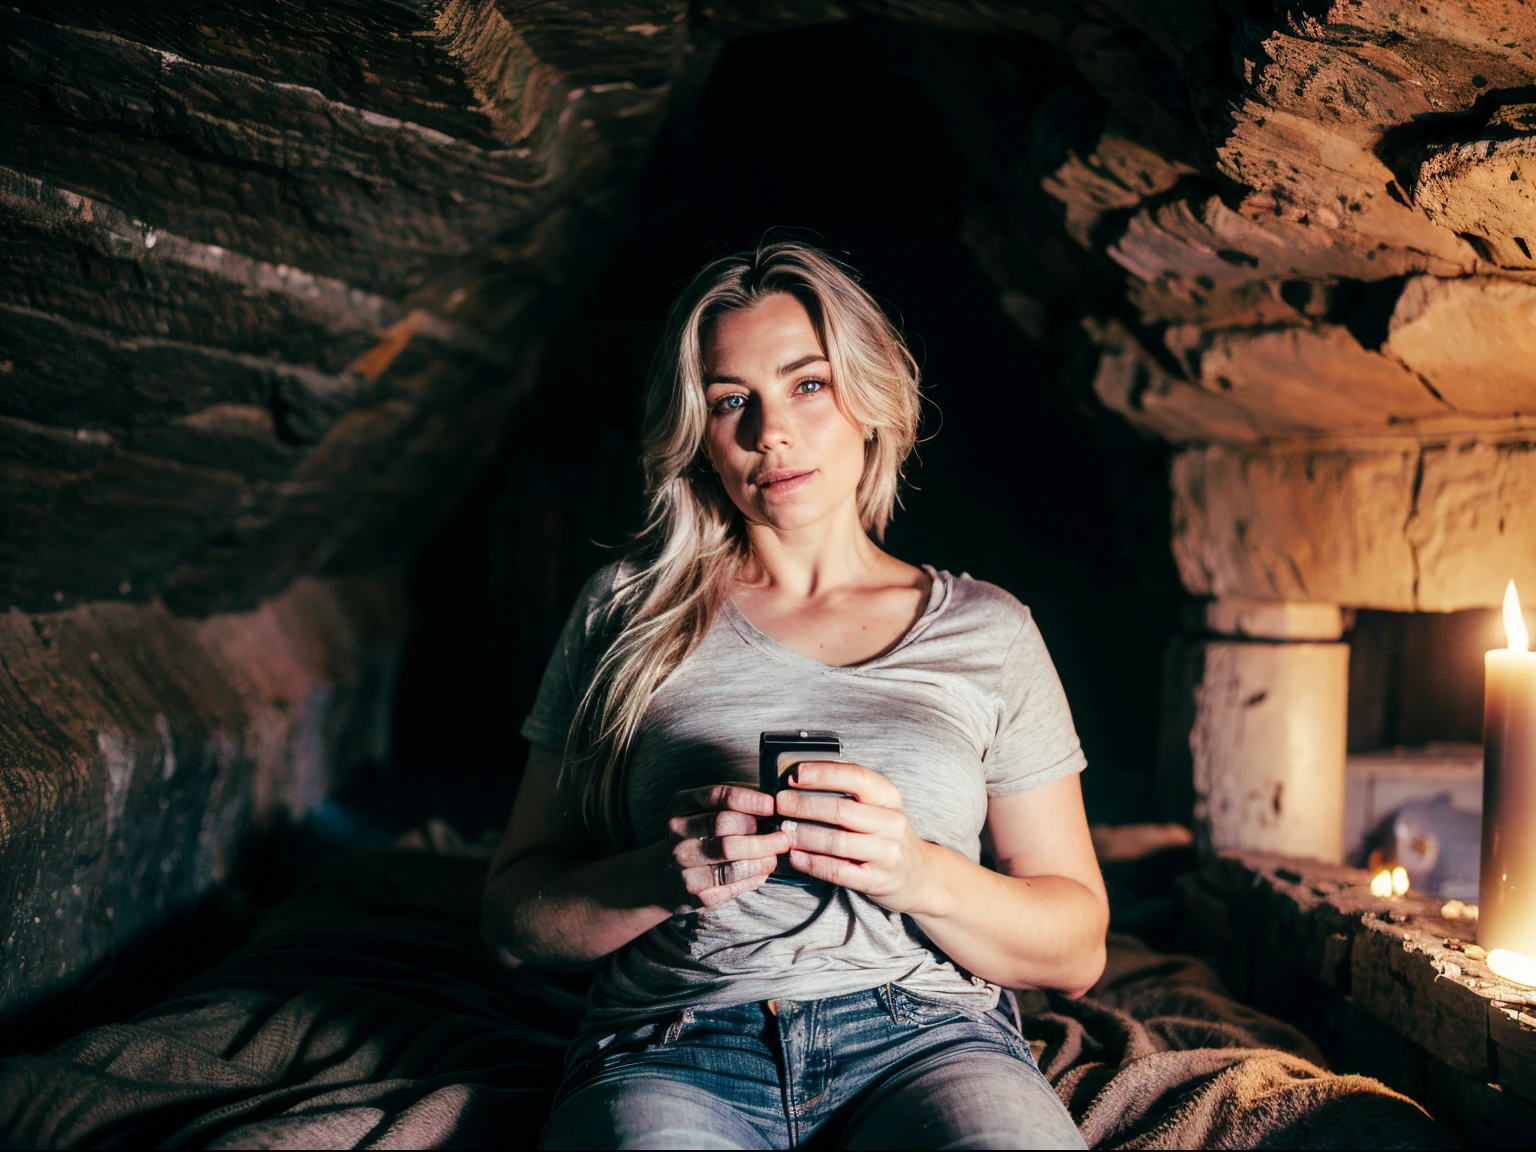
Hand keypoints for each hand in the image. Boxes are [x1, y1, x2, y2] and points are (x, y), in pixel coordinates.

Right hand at [655, 784, 788, 912]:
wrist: (664, 877)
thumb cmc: (697, 837)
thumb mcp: (705, 812)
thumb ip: (735, 803)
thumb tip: (775, 799)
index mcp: (681, 806)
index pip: (717, 796)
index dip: (749, 800)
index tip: (773, 805)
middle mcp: (676, 832)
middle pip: (723, 826)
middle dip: (760, 832)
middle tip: (783, 836)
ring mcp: (681, 863)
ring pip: (729, 858)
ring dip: (761, 856)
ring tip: (778, 854)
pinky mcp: (691, 890)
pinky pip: (729, 883)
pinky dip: (753, 876)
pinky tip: (764, 870)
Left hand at [776, 761, 937, 914]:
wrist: (921, 877)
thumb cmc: (888, 836)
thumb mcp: (879, 808)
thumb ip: (849, 795)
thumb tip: (801, 780)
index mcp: (889, 797)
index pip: (856, 777)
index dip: (823, 773)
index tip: (795, 774)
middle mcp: (892, 822)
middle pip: (840, 810)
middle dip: (804, 805)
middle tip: (780, 803)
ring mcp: (888, 853)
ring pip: (836, 841)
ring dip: (804, 835)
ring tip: (783, 831)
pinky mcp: (878, 880)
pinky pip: (838, 870)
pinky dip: (812, 863)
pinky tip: (795, 857)